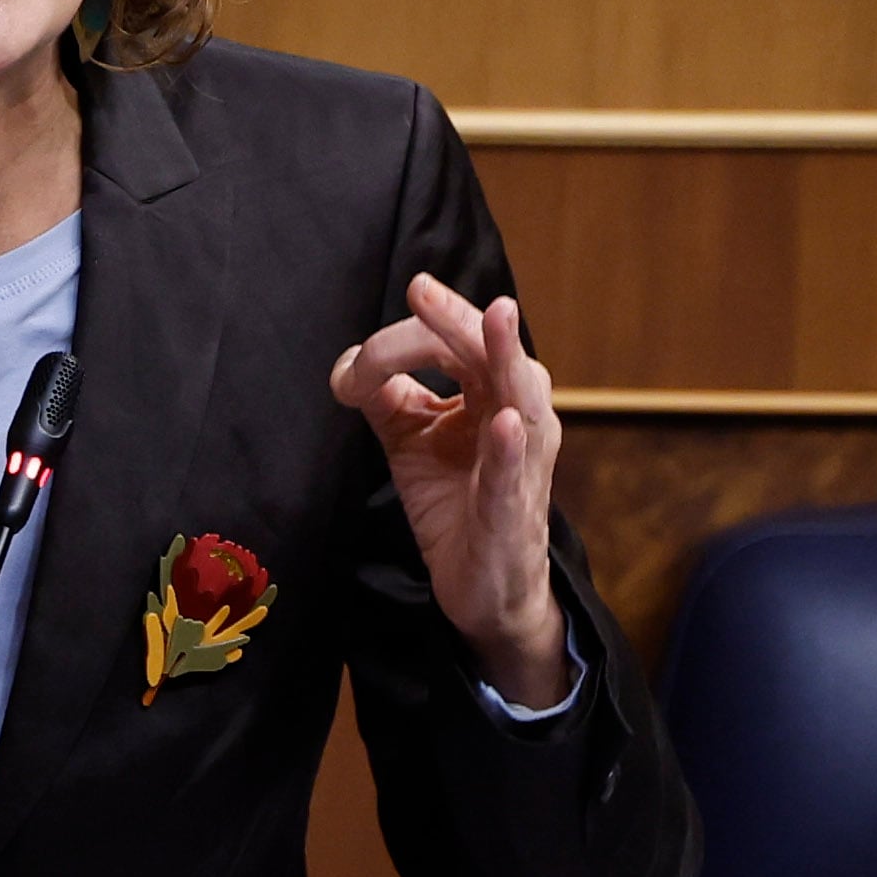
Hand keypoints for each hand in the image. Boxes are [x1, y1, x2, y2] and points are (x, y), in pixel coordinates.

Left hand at [331, 273, 569, 708]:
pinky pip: (514, 477)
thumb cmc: (455, 504)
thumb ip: (388, 396)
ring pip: (525, 403)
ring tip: (497, 318)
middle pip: (495, 358)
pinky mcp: (511, 514)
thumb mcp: (411, 440)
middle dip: (459, 320)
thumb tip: (351, 363)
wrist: (481, 588)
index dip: (417, 332)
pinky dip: (511, 447)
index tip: (369, 348)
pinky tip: (506, 421)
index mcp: (492, 399)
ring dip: (507, 359)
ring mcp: (522, 467)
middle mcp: (518, 422)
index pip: (463, 345)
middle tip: (421, 288)